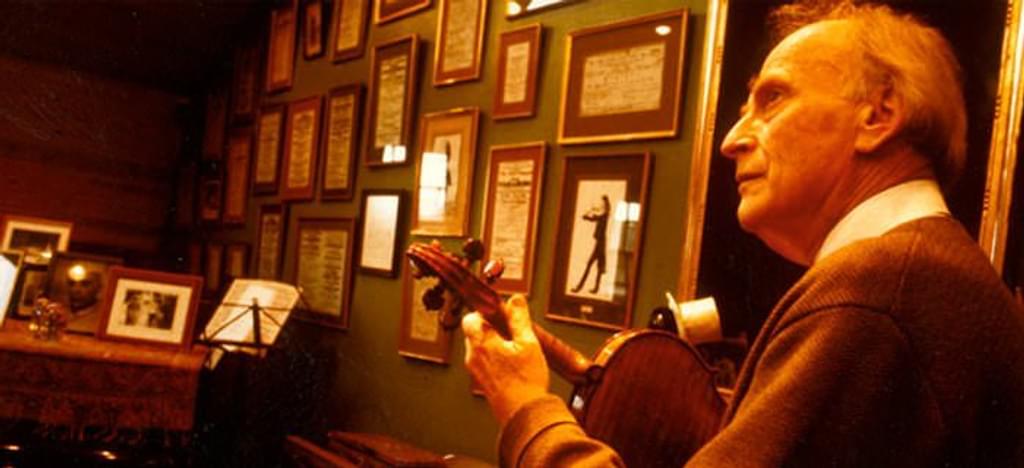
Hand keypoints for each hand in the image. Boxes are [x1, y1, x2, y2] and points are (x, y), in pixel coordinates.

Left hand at [462, 294, 549, 424]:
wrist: (523, 415)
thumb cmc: (526, 382)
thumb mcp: (528, 343)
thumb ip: (519, 319)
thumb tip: (515, 300)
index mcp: (482, 343)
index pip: (471, 317)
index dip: (485, 311)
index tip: (500, 312)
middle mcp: (473, 356)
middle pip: (474, 331)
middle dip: (491, 327)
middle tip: (512, 330)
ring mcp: (475, 371)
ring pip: (479, 347)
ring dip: (494, 343)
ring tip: (515, 349)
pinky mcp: (481, 382)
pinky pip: (483, 361)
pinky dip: (495, 357)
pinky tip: (513, 364)